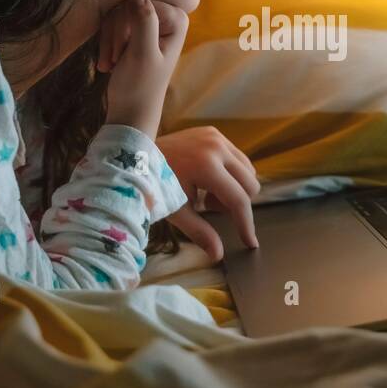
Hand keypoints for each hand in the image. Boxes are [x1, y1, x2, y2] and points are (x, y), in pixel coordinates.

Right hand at [98, 0, 188, 139]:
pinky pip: (111, 23)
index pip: (139, 0)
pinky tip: (108, 63)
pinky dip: (106, 44)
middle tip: (115, 58)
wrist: (130, 111)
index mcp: (177, 19)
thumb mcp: (142, 54)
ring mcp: (150, 23)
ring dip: (108, 41)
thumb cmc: (139, 86)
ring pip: (116, 14)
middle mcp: (167, 16)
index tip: (123, 50)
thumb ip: (144, 22)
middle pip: (126, 5)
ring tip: (111, 62)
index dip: (125, 24)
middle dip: (115, 34)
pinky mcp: (135, 31)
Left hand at [156, 126, 260, 258]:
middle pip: (250, 184)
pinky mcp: (213, 132)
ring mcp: (216, 136)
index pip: (238, 200)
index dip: (245, 223)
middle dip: (237, 203)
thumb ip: (200, 232)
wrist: (136, 156)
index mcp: (207, 166)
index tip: (250, 243)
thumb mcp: (177, 211)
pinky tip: (207, 179)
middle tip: (208, 206)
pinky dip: (230, 173)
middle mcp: (217, 147)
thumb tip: (218, 255)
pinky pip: (237, 157)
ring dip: (235, 187)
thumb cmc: (154, 186)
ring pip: (248, 170)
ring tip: (207, 192)